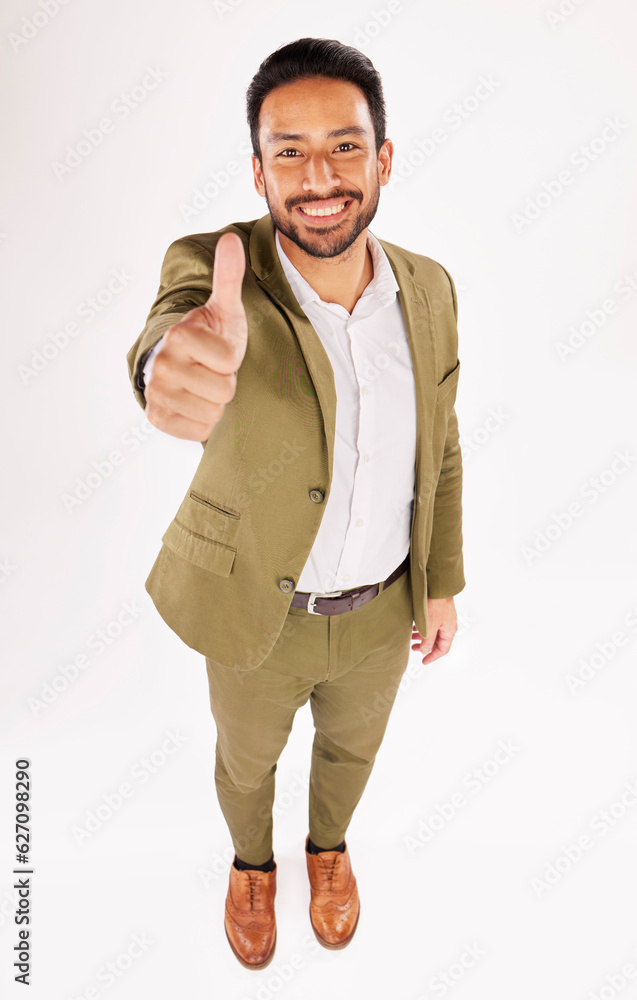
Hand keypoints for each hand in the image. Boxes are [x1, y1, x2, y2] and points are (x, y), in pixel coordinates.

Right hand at [145, 232, 247, 440]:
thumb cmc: (213, 337)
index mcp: (179, 335)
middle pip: (223, 391)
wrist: (186, 365)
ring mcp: (157, 392)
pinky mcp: (157, 417)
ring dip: (215, 404)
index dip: (231, 361)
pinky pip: (197, 430)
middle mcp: (162, 364)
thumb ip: (229, 277)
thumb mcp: (226, 309)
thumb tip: (230, 240)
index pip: (228, 364)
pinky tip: (195, 404)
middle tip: (212, 371)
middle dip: (225, 383)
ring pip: (213, 414)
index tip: (219, 352)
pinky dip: (203, 422)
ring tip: (205, 386)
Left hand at [411, 597, 456, 664]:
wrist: (437, 586)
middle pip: (437, 641)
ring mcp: (443, 618)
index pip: (443, 649)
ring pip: (432, 632)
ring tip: (411, 637)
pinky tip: (413, 626)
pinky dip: (422, 628)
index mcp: (449, 631)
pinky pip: (430, 624)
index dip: (433, 656)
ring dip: (422, 636)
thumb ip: (428, 640)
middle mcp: (447, 625)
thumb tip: (425, 651)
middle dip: (425, 646)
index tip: (424, 661)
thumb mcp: (430, 626)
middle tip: (414, 648)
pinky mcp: (437, 611)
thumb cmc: (436, 604)